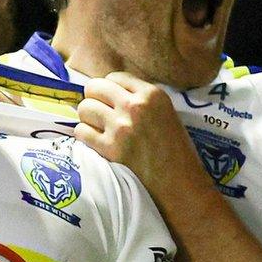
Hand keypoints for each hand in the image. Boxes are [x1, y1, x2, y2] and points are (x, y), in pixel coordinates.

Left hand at [75, 72, 202, 190]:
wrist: (180, 184)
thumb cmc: (176, 150)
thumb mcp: (166, 113)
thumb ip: (141, 99)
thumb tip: (110, 92)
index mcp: (153, 94)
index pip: (115, 77)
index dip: (109, 88)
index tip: (110, 100)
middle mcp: (135, 106)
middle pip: (95, 87)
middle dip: (94, 99)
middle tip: (99, 112)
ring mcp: (121, 126)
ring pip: (84, 108)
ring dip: (88, 118)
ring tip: (97, 128)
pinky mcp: (110, 147)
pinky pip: (81, 131)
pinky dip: (84, 136)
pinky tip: (95, 141)